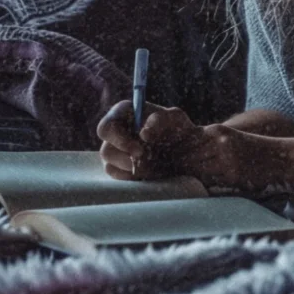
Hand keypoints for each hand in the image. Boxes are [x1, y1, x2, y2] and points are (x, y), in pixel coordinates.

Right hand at [97, 100, 248, 187]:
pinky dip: (132, 177)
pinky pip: (119, 178)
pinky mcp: (121, 170)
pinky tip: (149, 172)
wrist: (188, 152)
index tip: (138, 150)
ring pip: (111, 166)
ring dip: (131, 168)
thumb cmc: (179, 129)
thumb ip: (160, 119)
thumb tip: (143, 132)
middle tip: (146, 161)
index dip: (118, 139)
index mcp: (124, 116)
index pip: (107, 127)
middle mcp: (116, 135)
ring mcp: (117, 154)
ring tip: (153, 165)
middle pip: (106, 150)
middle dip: (126, 158)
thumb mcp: (175, 118)